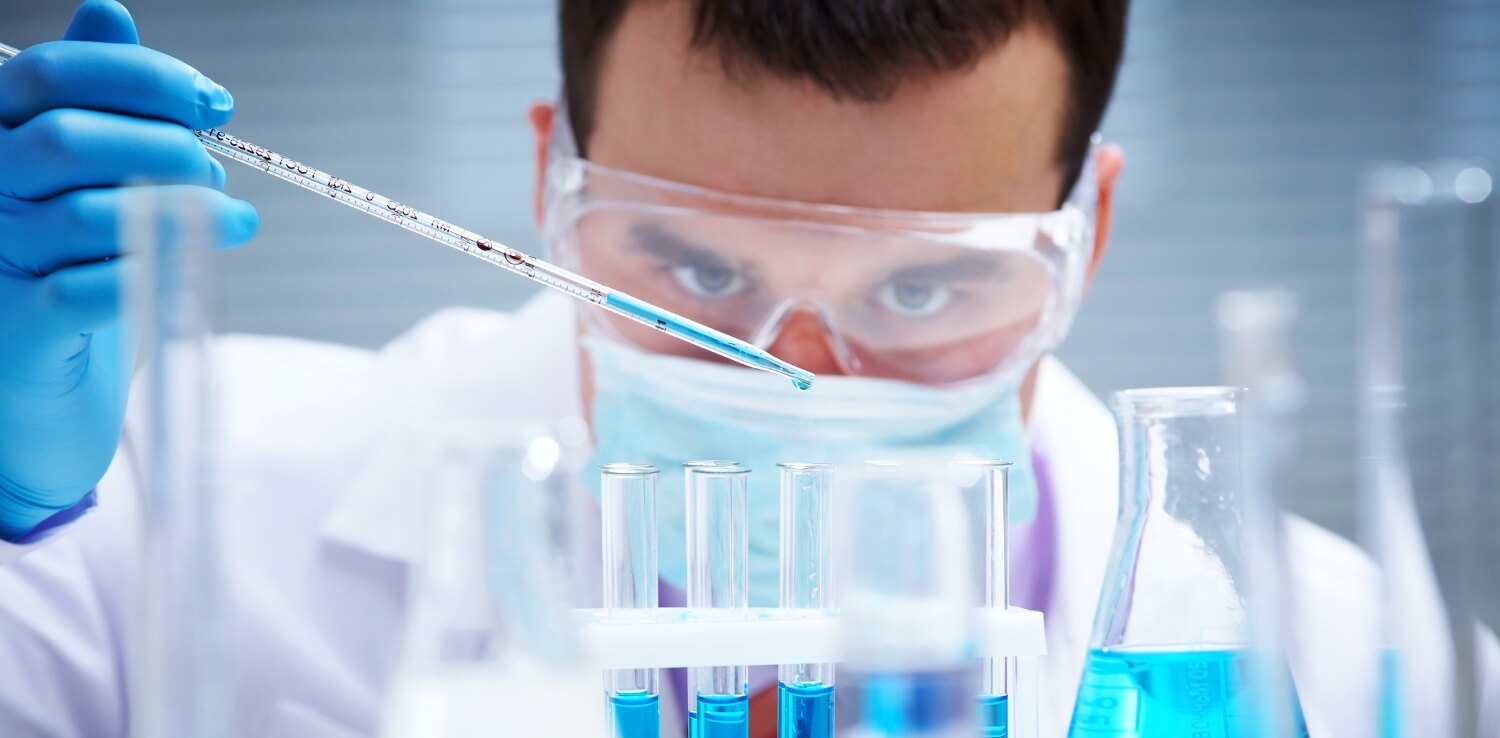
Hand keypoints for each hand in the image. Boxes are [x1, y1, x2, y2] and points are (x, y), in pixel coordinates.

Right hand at [0, 0, 257, 538]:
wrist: (38, 389)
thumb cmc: (71, 271)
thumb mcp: (86, 176)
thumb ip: (95, 98)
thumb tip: (108, 13)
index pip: (54, 74)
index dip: (145, 78)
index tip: (215, 105)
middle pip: (66, 139)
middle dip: (163, 146)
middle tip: (214, 173)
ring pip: (86, 215)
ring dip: (181, 213)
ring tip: (233, 221)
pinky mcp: (21, 332)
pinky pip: (90, 291)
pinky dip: (156, 275)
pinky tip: (197, 273)